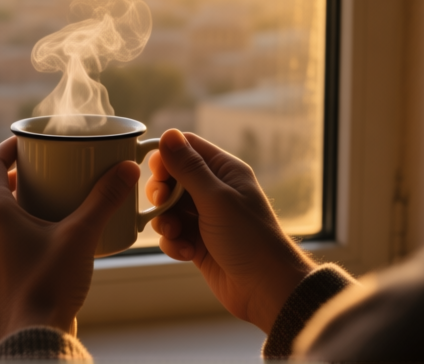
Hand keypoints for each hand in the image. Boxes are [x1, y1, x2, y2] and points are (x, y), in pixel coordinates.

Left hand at [0, 136, 139, 341]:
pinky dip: (9, 233)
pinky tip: (37, 242)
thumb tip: (127, 168)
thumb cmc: (50, 287)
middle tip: (39, 171)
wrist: (31, 341)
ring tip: (41, 204)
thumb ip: (104, 200)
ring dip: (10, 205)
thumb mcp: (81, 236)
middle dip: (12, 176)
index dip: (7, 147)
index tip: (26, 143)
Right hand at [146, 130, 314, 333]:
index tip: (157, 174)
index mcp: (224, 171)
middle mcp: (213, 190)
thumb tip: (168, 134)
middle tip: (161, 205)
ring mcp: (204, 217)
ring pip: (167, 208)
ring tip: (176, 234)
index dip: (166, 157)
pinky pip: (172, 233)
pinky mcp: (197, 241)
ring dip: (165, 221)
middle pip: (171, 177)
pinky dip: (173, 242)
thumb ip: (188, 167)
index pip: (186, 148)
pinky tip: (186, 253)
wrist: (266, 290)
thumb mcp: (216, 199)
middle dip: (161, 193)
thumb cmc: (250, 239)